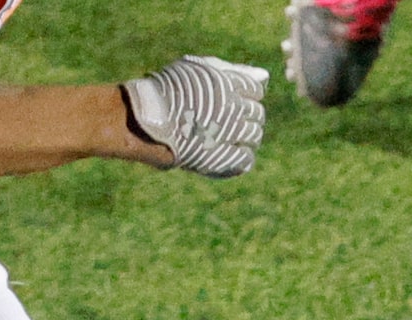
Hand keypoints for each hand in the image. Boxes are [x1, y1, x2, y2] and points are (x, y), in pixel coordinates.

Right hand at [121, 56, 266, 176]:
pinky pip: (245, 159)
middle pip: (257, 114)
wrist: (146, 119)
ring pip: (254, 135)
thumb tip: (265, 77)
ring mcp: (228, 134)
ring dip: (246, 135)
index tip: (233, 99)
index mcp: (227, 85)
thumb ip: (233, 71)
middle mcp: (232, 109)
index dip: (247, 94)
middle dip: (248, 116)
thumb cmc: (168, 90)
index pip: (255, 90)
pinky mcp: (221, 158)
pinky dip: (242, 156)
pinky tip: (230, 153)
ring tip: (228, 135)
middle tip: (230, 119)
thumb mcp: (199, 69)